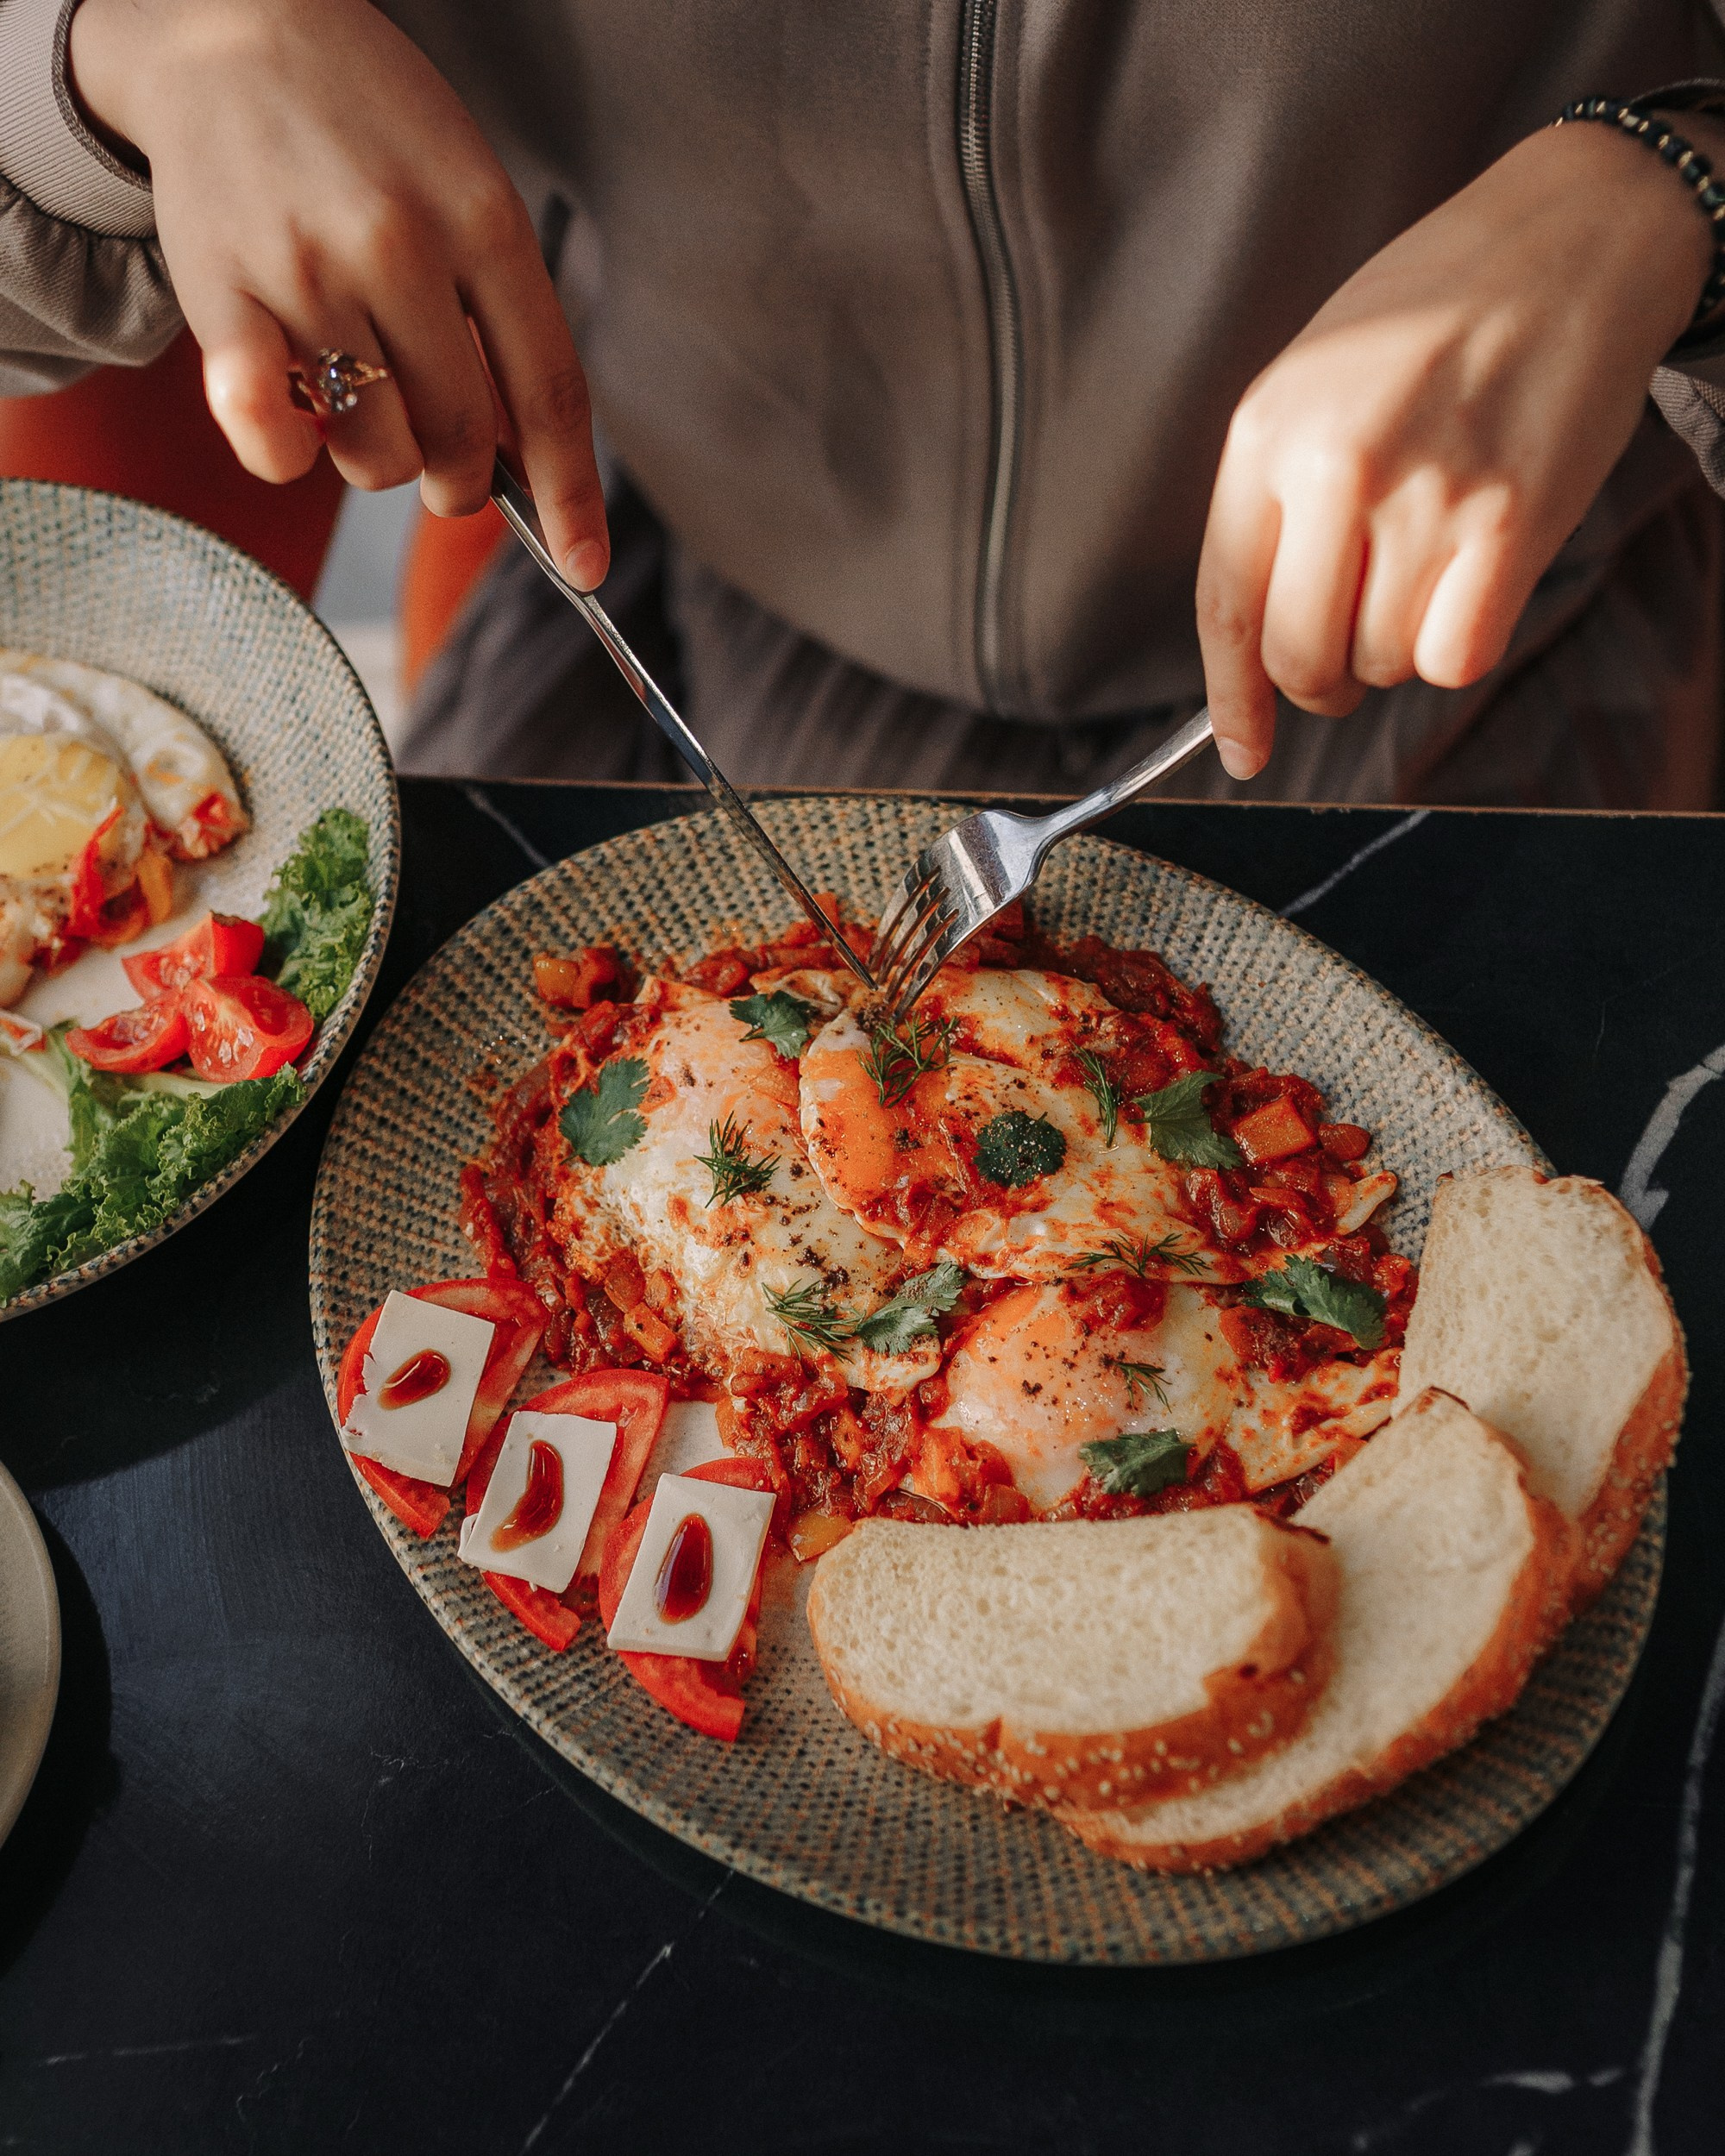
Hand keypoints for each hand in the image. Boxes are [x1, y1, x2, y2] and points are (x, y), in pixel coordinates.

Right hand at [68, 0, 608, 584]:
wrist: (229, 26)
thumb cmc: (370, 128)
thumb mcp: (471, 193)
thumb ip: (507, 317)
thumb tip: (533, 458)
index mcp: (484, 222)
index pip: (549, 394)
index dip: (573, 496)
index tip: (588, 565)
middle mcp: (399, 248)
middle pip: (462, 441)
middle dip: (461, 478)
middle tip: (443, 456)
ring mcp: (307, 274)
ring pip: (376, 455)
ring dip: (378, 458)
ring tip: (360, 394)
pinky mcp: (222, 295)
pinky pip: (271, 440)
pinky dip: (289, 457)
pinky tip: (294, 424)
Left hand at [1196, 117, 1715, 778]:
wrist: (1568, 239)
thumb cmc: (1434, 314)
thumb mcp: (1312, 383)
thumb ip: (1274, 502)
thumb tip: (1255, 639)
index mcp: (1268, 433)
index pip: (1225, 608)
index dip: (1232, 700)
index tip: (1242, 750)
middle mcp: (1336, 468)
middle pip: (1301, 659)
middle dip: (1319, 684)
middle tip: (1346, 654)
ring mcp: (1425, 497)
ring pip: (1383, 662)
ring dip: (1397, 646)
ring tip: (1426, 563)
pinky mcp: (1510, 522)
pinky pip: (1455, 655)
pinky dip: (1456, 644)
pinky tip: (1470, 582)